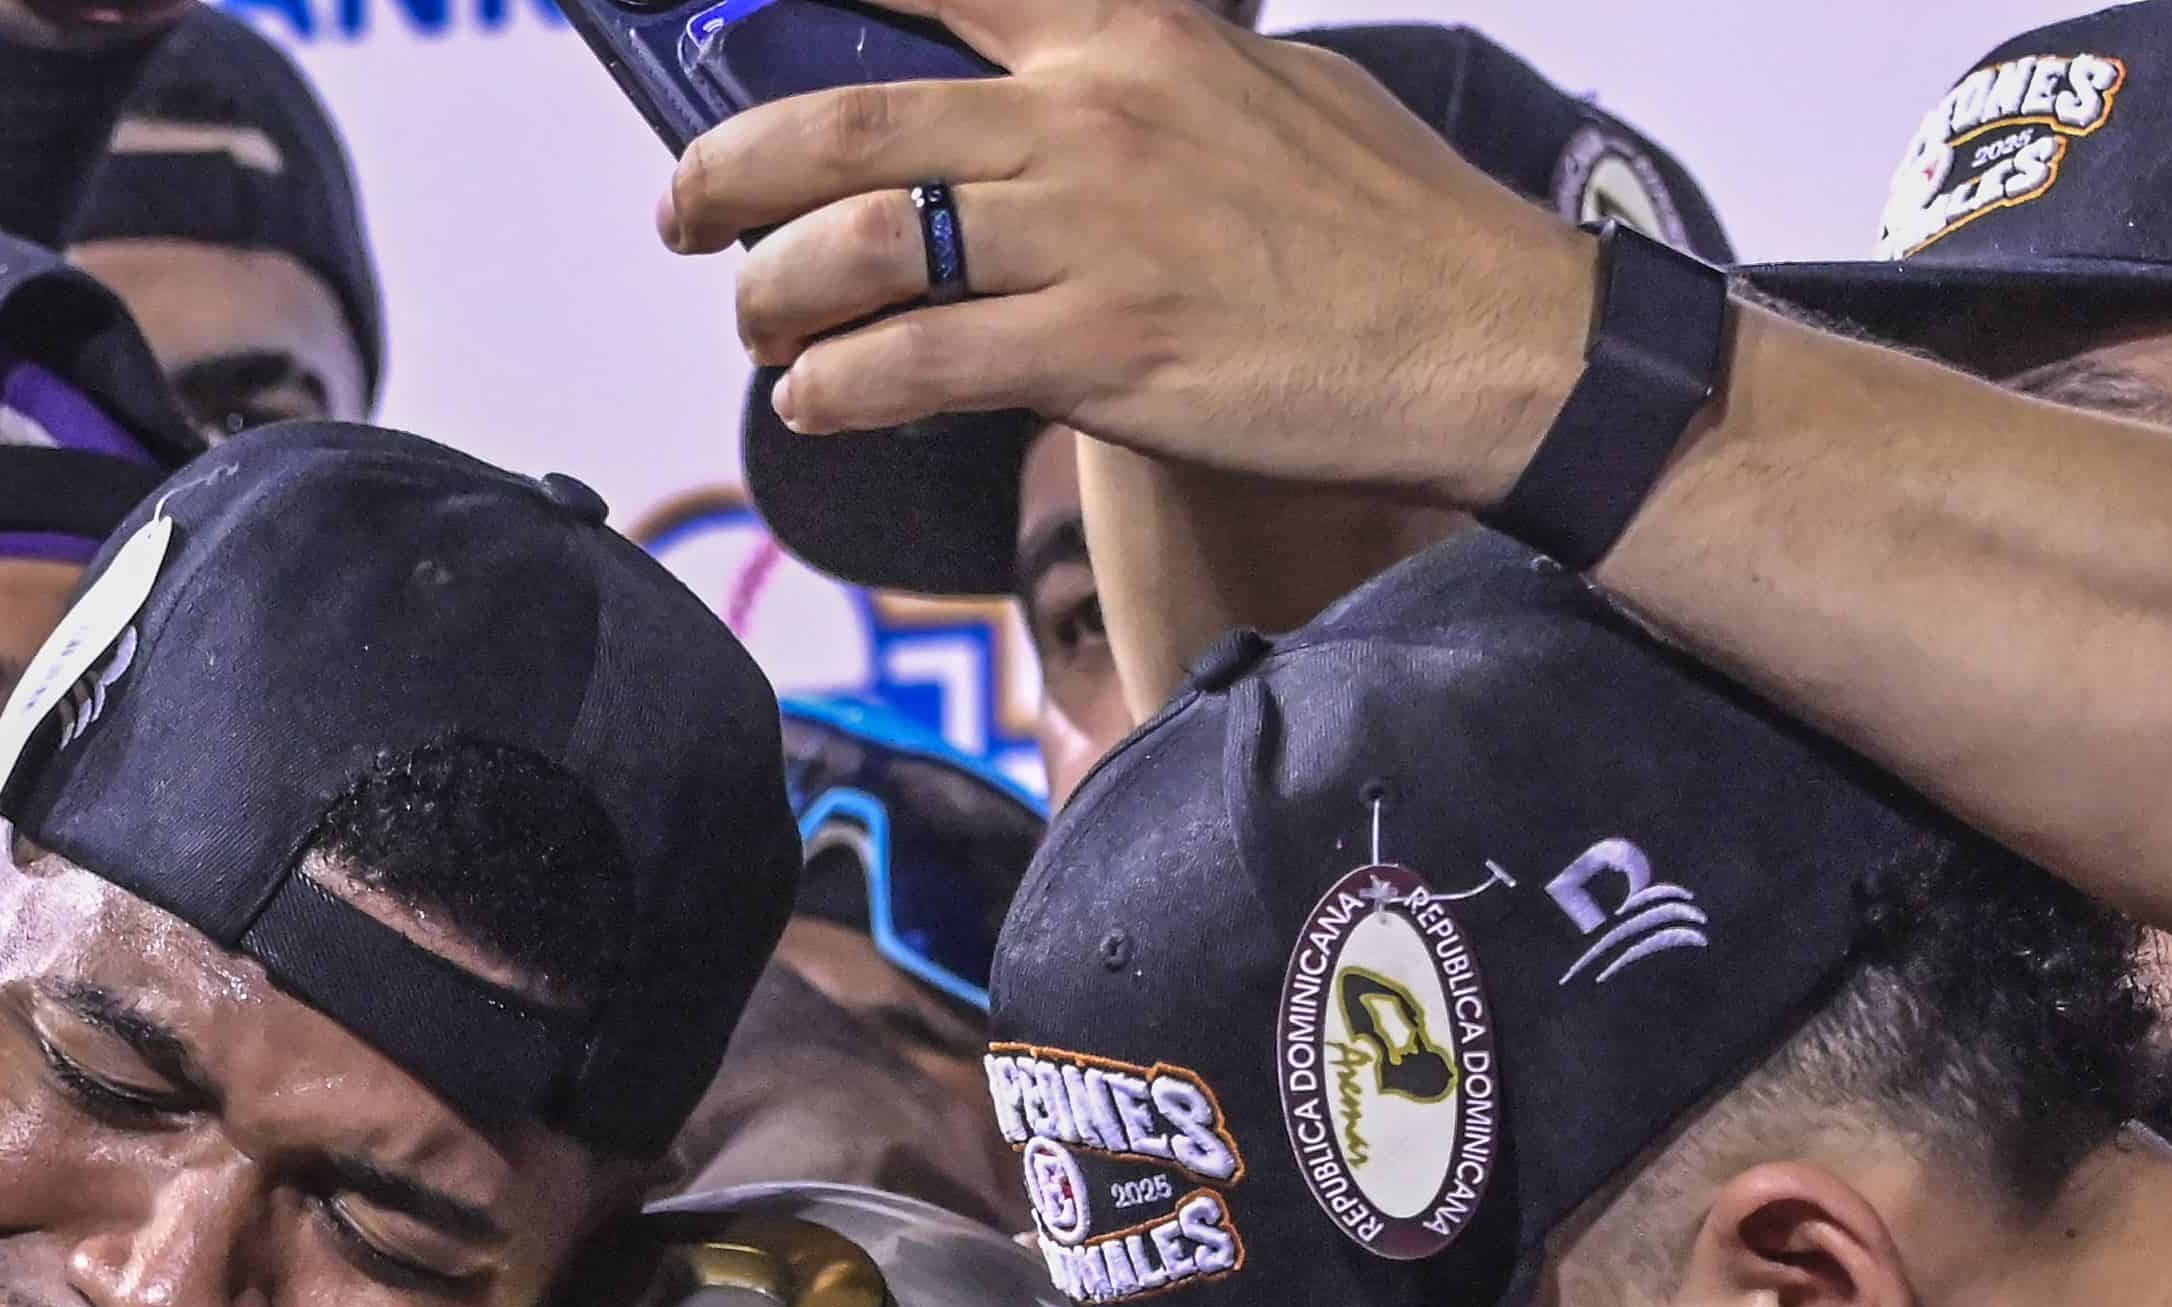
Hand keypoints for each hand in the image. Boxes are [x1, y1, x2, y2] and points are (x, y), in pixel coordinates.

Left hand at [658, 0, 1596, 510]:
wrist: (1484, 339)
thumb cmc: (1384, 225)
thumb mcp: (1266, 89)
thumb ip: (1146, 75)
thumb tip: (1052, 89)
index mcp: (1127, 33)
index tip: (720, 21)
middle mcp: (1090, 117)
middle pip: (847, 122)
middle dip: (730, 169)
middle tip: (686, 210)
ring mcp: (1091, 238)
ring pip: (862, 248)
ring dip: (773, 293)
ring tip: (757, 324)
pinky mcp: (1101, 355)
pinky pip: (919, 365)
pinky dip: (841, 386)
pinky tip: (816, 403)